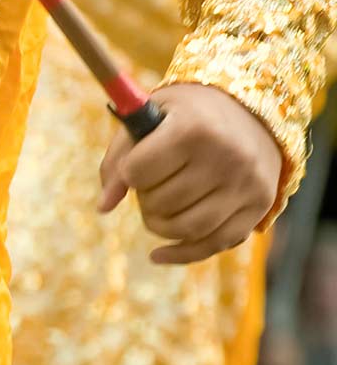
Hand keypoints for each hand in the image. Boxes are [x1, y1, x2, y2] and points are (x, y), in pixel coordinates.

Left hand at [98, 83, 281, 263]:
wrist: (251, 109)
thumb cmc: (186, 115)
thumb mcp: (149, 118)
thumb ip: (119, 159)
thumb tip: (103, 207)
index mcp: (193, 128)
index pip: (138, 171)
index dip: (129, 174)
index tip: (136, 166)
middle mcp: (226, 156)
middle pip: (162, 203)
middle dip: (145, 199)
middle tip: (152, 184)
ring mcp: (246, 183)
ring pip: (187, 229)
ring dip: (159, 226)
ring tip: (158, 209)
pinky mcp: (260, 205)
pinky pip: (216, 243)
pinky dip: (182, 254)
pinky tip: (157, 255)